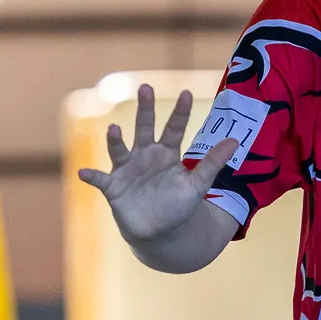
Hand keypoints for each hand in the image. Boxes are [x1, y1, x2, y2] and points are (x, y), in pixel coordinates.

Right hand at [77, 86, 237, 247]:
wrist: (159, 232)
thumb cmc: (178, 205)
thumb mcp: (197, 185)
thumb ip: (213, 163)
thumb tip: (235, 141)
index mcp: (166, 153)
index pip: (174, 128)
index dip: (180, 112)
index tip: (187, 93)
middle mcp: (145, 155)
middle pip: (144, 127)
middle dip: (145, 108)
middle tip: (145, 87)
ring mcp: (127, 169)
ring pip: (120, 149)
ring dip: (115, 140)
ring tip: (114, 128)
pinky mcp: (114, 187)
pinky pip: (101, 180)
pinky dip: (92, 176)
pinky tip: (84, 173)